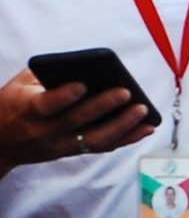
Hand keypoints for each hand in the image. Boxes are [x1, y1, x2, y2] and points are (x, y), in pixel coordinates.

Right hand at [0, 70, 153, 175]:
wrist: (0, 142)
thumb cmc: (15, 103)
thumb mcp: (20, 85)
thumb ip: (47, 74)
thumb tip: (85, 65)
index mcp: (27, 109)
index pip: (46, 104)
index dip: (64, 96)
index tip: (83, 84)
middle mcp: (44, 131)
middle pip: (76, 122)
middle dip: (103, 107)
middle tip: (127, 92)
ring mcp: (60, 146)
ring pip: (95, 140)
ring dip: (123, 127)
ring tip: (143, 111)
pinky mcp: (73, 153)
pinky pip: (103, 148)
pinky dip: (127, 139)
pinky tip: (146, 127)